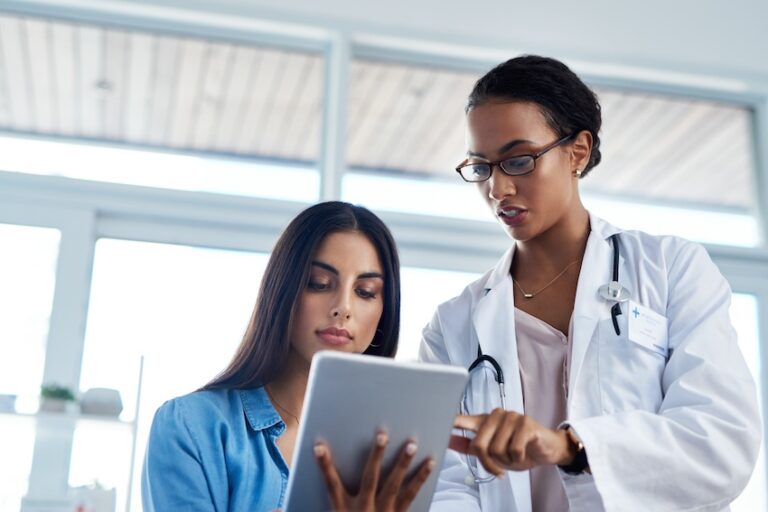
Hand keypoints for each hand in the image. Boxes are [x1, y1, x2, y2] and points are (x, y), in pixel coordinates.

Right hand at [314, 431, 434, 511]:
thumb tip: (302, 487)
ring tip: (411, 444)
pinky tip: (430, 462)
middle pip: (370, 479)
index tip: (319, 446)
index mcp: (343, 510)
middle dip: (376, 456)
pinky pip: (411, 494)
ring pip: (394, 485)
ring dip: (403, 463)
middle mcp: (364, 510)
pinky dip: (421, 477)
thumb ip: (329, 500)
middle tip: (382, 435)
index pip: (332, 484)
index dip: (325, 466)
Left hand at [449, 409, 574, 475]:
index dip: (450, 422)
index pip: (463, 420)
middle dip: (488, 462)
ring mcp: (511, 417)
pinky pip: (513, 450)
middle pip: (478, 445)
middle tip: (498, 468)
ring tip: (513, 456)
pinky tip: (523, 454)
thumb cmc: (519, 449)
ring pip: (496, 450)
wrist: (547, 449)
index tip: (437, 421)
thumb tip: (449, 440)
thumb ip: (470, 446)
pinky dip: (517, 459)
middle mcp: (496, 415)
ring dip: (506, 462)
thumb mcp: (493, 451)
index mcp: (485, 421)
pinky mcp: (526, 424)